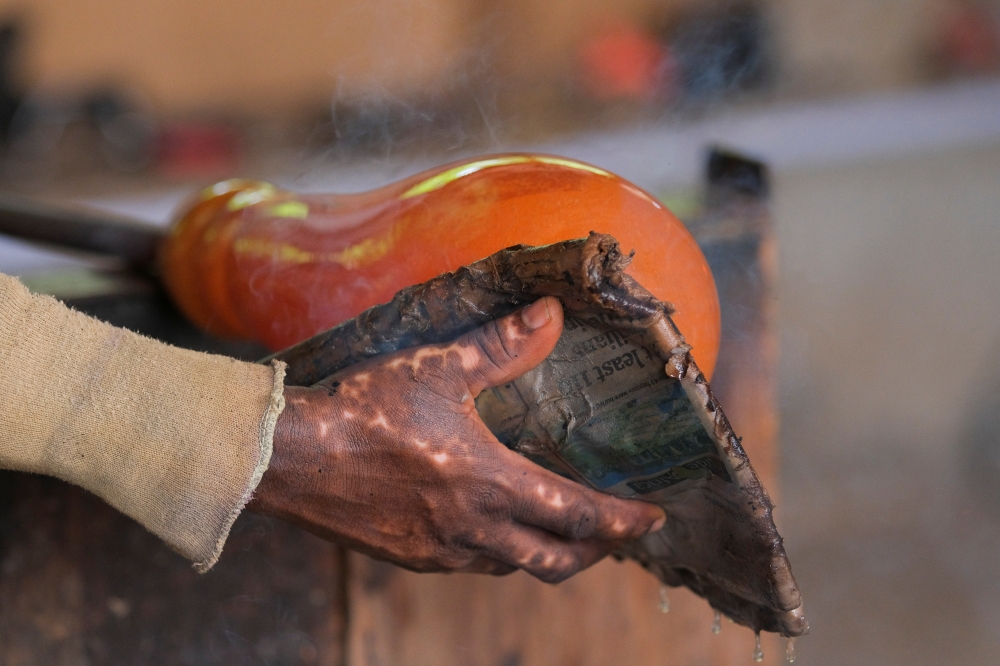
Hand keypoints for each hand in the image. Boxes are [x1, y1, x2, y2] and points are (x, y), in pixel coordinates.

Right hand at [248, 297, 665, 582]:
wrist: (290, 458)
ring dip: (546, 553)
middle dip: (595, 551)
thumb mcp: (438, 367)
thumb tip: (551, 314)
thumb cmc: (364, 410)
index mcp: (490, 484)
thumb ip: (501, 345)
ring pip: (512, 566)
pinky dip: (498, 551)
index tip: (652, 519)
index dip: (622, 521)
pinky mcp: (408, 557)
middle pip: (555, 560)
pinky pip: (471, 564)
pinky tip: (488, 527)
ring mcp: (439, 551)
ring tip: (557, 529)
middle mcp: (473, 528)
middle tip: (614, 534)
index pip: (578, 515)